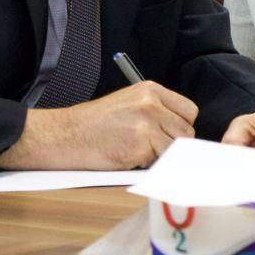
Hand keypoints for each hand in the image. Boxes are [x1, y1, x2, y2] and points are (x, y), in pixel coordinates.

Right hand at [0, 81, 197, 170]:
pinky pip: (157, 161)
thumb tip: (182, 131)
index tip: (172, 135)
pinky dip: (146, 164)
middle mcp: (151, 104)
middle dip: (173, 144)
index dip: (182, 126)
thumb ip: (156, 110)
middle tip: (153, 148)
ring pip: (174, 149)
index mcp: (151, 90)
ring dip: (160, 155)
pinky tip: (127, 156)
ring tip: (137, 151)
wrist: (64, 134)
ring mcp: (146, 124)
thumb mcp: (129, 102)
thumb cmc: (93, 123)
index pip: (189, 111)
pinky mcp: (139, 145)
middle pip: (186, 132)